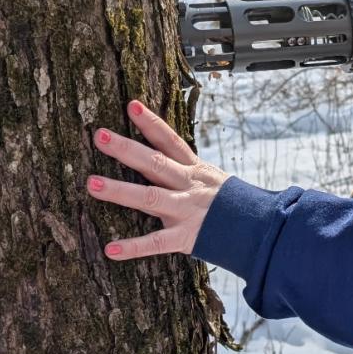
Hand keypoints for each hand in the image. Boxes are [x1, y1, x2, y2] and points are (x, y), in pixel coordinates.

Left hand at [86, 100, 230, 258]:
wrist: (260, 229)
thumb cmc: (231, 205)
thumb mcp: (213, 180)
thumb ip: (187, 171)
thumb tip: (160, 158)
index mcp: (194, 170)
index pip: (171, 141)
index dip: (151, 123)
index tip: (131, 105)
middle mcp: (188, 185)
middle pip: (155, 163)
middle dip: (126, 149)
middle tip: (99, 135)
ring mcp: (186, 210)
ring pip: (150, 197)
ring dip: (120, 191)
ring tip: (92, 184)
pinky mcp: (186, 237)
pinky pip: (156, 243)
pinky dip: (134, 247)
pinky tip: (111, 249)